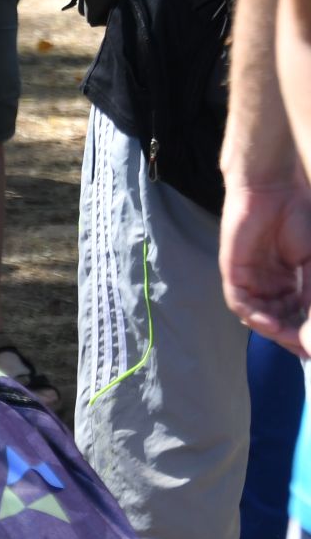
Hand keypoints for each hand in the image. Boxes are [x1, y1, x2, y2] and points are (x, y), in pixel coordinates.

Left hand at [220, 179, 310, 356]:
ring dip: (274, 329)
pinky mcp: (234, 273)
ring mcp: (252, 280)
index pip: (297, 315)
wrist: (275, 188)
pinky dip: (253, 315)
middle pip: (278, 319)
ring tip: (289, 338)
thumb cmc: (300, 217)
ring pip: (259, 315)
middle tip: (304, 349)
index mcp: (291, 282)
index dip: (305, 332)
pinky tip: (267, 323)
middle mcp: (270, 285)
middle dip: (291, 335)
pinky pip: (240, 302)